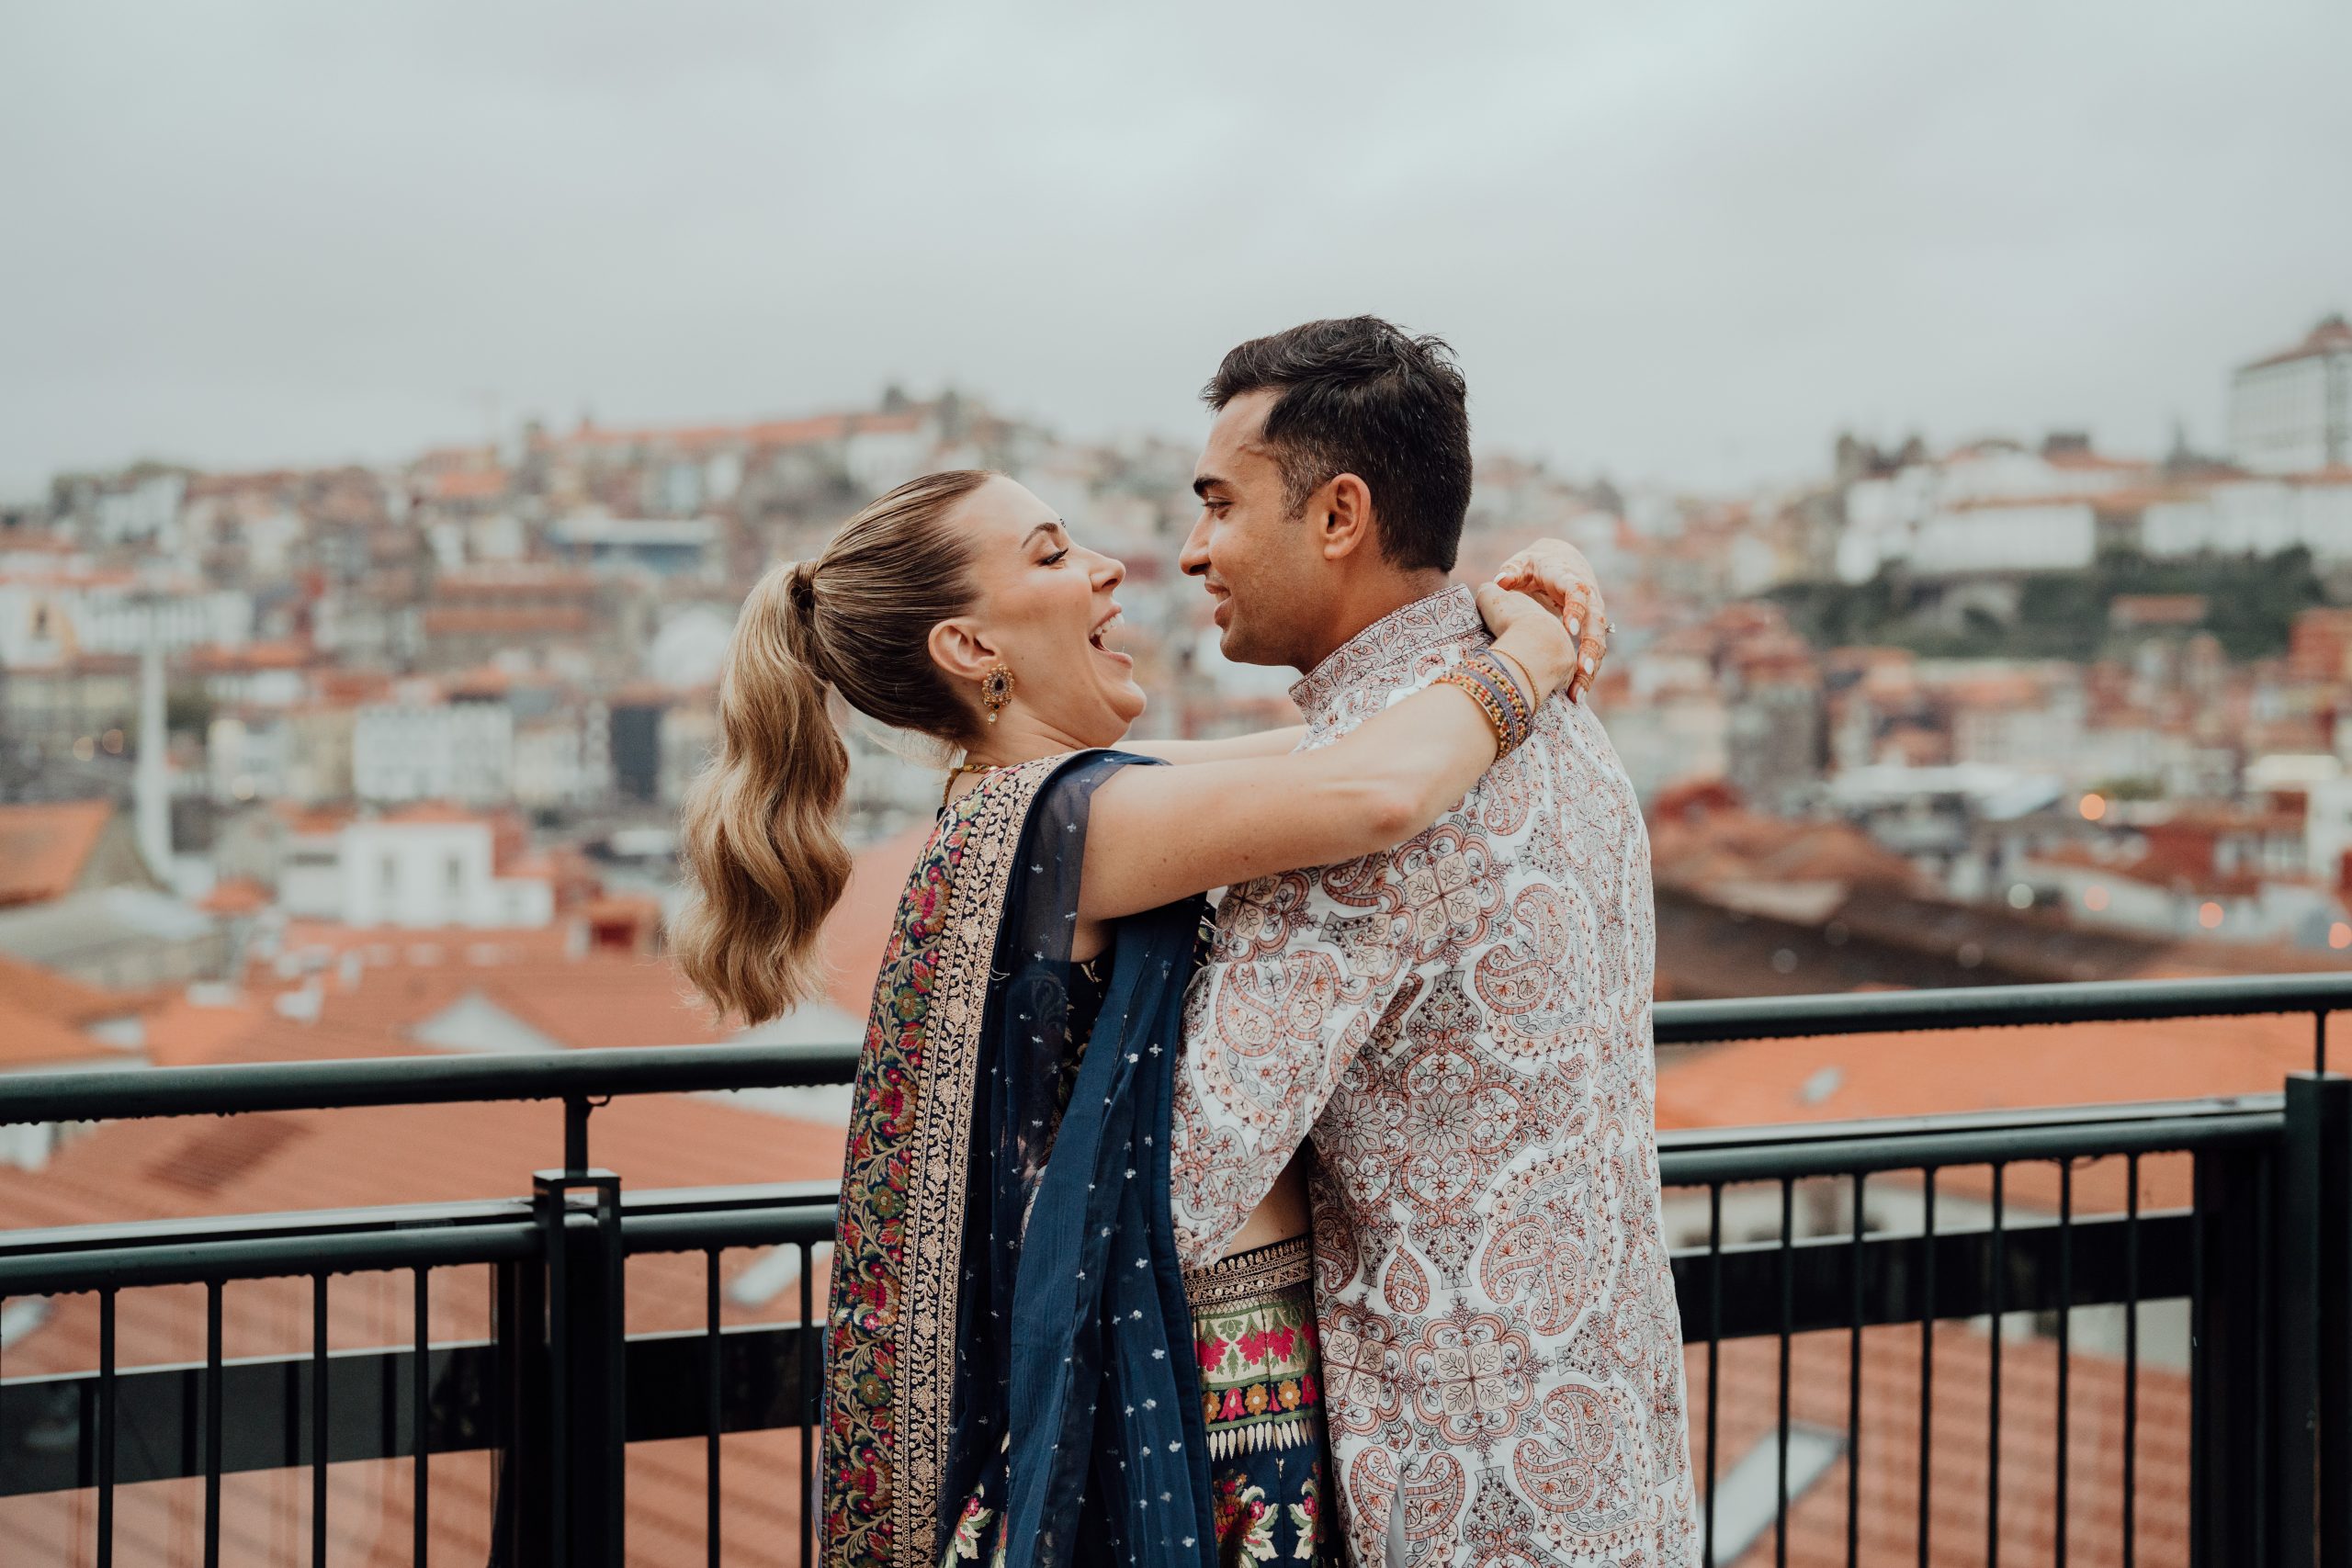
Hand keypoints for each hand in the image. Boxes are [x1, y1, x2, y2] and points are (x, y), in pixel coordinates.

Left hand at [1493, 539, 1609, 702]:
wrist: (1563, 561)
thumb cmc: (1536, 565)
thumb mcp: (1522, 563)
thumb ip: (1511, 572)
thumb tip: (1499, 582)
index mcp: (1570, 579)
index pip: (1578, 593)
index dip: (1576, 610)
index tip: (1570, 630)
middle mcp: (1588, 597)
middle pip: (1596, 623)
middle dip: (1591, 647)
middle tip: (1582, 668)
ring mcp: (1593, 614)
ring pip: (1599, 642)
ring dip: (1591, 668)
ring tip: (1578, 693)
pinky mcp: (1592, 629)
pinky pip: (1594, 653)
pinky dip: (1587, 675)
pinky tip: (1577, 696)